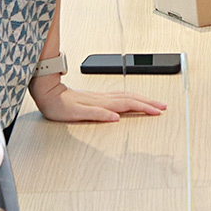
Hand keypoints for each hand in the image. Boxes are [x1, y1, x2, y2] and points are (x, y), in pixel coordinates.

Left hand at [30, 77, 166, 122]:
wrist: (47, 93)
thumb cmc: (58, 105)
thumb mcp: (75, 113)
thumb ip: (96, 114)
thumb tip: (115, 117)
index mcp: (101, 103)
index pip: (128, 104)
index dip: (145, 108)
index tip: (158, 111)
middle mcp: (103, 98)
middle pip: (132, 98)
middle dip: (149, 102)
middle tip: (163, 106)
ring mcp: (101, 96)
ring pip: (127, 95)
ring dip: (142, 99)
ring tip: (153, 102)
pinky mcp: (97, 96)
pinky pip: (120, 95)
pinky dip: (131, 97)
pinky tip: (132, 99)